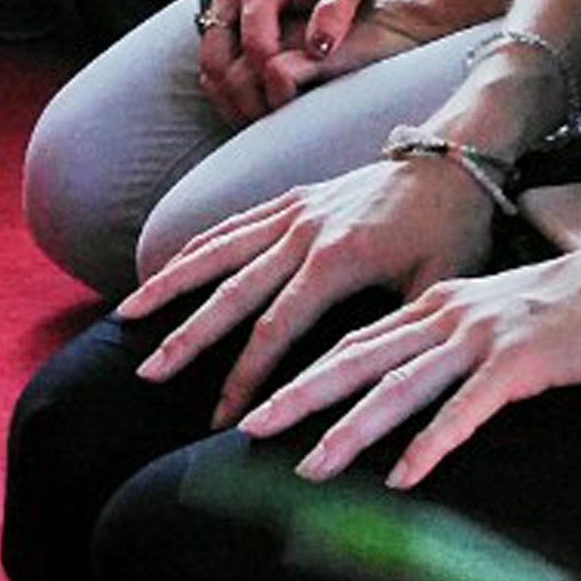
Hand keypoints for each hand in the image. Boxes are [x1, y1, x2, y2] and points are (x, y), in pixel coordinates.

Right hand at [119, 156, 496, 427]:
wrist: (453, 160)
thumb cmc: (452, 230)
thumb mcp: (438, 287)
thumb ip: (396, 332)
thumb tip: (369, 391)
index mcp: (338, 258)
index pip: (276, 328)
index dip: (247, 377)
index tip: (225, 420)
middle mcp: (305, 230)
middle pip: (231, 290)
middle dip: (186, 336)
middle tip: (148, 372)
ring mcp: (294, 210)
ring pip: (217, 248)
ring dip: (170, 283)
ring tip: (127, 313)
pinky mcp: (293, 197)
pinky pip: (233, 222)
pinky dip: (196, 245)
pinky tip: (166, 267)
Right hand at [193, 0, 380, 124]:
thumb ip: (337, 9)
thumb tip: (319, 49)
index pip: (254, 39)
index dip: (270, 76)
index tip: (293, 102)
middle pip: (218, 58)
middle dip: (244, 97)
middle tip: (274, 124)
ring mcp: (215, 8)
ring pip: (207, 67)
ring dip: (230, 100)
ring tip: (263, 124)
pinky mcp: (212, 23)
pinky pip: (208, 67)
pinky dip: (225, 93)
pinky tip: (253, 110)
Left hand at [241, 247, 580, 489]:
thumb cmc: (565, 307)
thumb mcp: (489, 316)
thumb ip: (445, 340)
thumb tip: (403, 381)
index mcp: (433, 303)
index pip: (352, 341)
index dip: (300, 371)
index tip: (256, 399)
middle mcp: (444, 316)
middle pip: (356, 359)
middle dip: (297, 396)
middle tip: (248, 426)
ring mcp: (478, 338)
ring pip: (399, 388)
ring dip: (351, 429)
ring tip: (311, 464)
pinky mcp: (516, 363)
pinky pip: (463, 410)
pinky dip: (430, 444)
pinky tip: (405, 477)